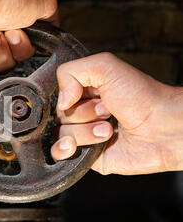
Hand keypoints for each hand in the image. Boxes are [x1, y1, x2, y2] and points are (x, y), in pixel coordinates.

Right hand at [52, 52, 182, 174]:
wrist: (164, 129)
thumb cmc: (144, 97)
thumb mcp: (105, 66)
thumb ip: (71, 71)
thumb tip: (59, 101)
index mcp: (85, 91)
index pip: (57, 93)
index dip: (68, 95)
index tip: (89, 95)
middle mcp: (83, 112)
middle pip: (57, 115)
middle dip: (81, 113)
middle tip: (106, 111)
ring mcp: (84, 134)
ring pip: (59, 134)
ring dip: (83, 131)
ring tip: (107, 129)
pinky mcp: (87, 155)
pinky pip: (59, 154)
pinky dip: (64, 149)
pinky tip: (77, 146)